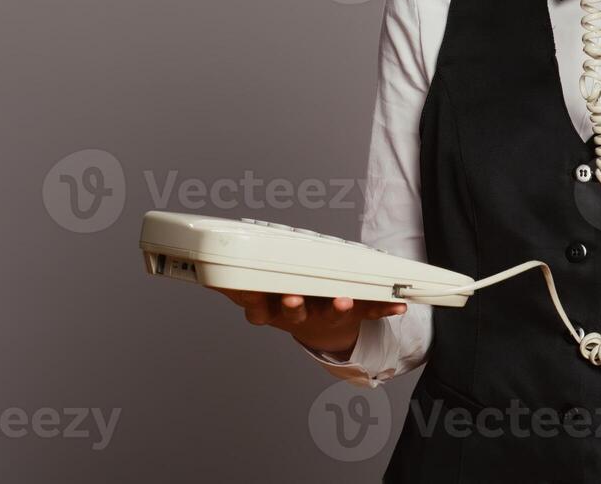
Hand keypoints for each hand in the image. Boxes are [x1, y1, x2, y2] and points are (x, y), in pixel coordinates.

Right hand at [209, 287, 406, 358]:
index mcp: (273, 310)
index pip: (260, 308)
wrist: (324, 329)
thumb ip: (233, 284)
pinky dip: (383, 308)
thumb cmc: (286, 302)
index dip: (255, 304)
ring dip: (338, 307)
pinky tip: (398, 306)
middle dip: (293, 306)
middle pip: (294, 314)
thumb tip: (202, 271)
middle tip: (293, 298)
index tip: (252, 296)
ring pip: (331, 313)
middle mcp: (299, 316)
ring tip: (344, 300)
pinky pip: (369, 311)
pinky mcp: (353, 313)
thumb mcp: (255, 297)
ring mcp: (327, 316)